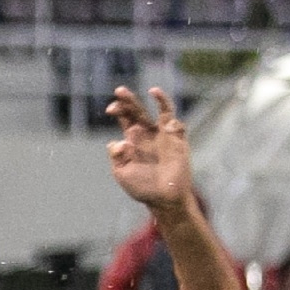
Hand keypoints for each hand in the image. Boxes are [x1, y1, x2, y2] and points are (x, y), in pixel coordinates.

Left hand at [104, 85, 194, 214]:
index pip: (125, 118)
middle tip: (119, 90)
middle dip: (129, 100)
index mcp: (133, 139)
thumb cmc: (142, 187)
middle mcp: (148, 134)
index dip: (118, 109)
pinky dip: (174, 123)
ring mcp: (164, 136)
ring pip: (162, 111)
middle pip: (139, 111)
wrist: (163, 199)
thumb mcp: (122, 173)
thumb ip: (116, 157)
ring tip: (152, 90)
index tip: (110, 109)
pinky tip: (168, 126)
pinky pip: (178, 125)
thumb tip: (118, 141)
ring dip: (159, 99)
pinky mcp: (178, 141)